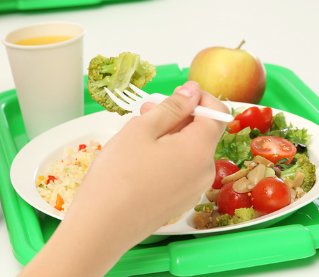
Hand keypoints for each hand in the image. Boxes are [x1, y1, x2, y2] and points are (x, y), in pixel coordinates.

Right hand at [19, 82, 228, 276]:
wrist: (101, 228)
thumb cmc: (117, 175)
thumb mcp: (142, 129)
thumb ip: (172, 106)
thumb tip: (193, 91)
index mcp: (200, 150)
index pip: (217, 113)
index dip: (200, 97)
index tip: (176, 93)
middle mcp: (205, 172)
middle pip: (202, 133)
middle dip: (179, 116)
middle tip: (146, 110)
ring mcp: (193, 191)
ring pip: (190, 152)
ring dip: (170, 136)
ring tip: (137, 135)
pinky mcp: (179, 203)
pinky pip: (182, 171)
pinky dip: (168, 158)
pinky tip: (140, 160)